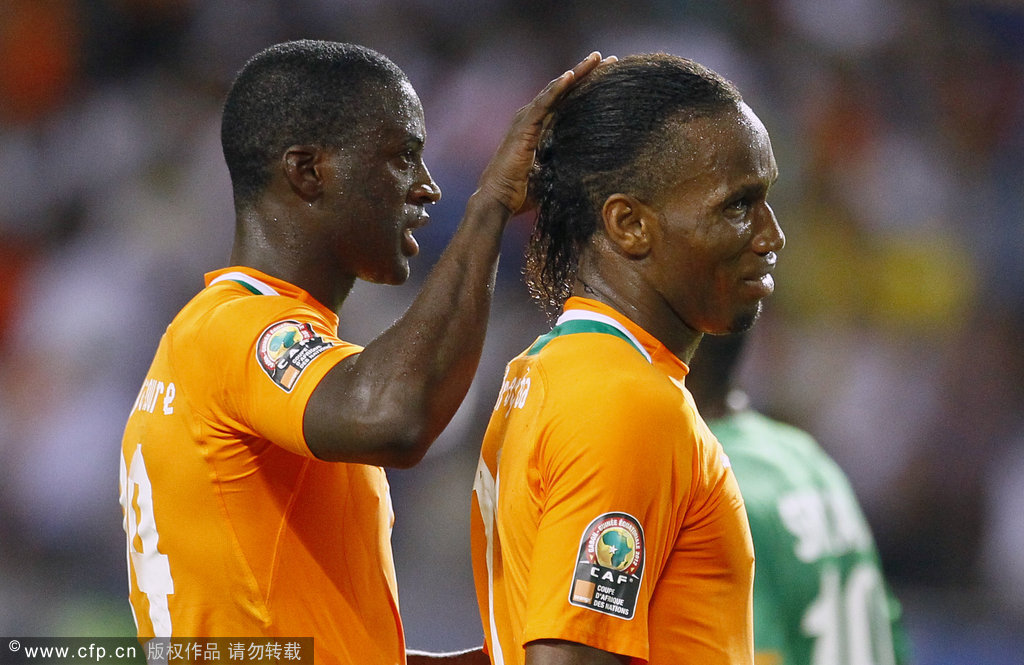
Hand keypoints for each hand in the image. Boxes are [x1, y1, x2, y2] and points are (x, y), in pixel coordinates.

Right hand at [475, 51, 615, 215]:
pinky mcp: (523, 128)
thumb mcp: (551, 175)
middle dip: (585, 73)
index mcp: (538, 128)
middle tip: (608, 59)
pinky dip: (557, 89)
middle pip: (562, 90)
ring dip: (576, 73)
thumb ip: (565, 166)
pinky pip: (543, 104)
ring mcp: (525, 121)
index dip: (585, 87)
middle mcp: (531, 119)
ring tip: (595, 58)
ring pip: (554, 91)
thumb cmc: (520, 193)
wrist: (498, 200)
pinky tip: (571, 75)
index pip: (565, 102)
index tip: (608, 76)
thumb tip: (590, 172)